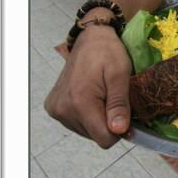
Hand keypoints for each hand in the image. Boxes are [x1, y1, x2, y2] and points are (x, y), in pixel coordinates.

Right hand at [44, 23, 131, 148]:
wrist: (90, 38)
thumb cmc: (108, 52)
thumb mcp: (120, 74)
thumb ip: (119, 104)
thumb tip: (119, 130)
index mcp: (80, 103)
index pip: (104, 139)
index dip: (120, 130)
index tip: (124, 113)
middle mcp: (63, 109)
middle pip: (95, 136)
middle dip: (108, 122)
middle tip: (111, 97)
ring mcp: (56, 109)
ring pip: (87, 132)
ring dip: (97, 118)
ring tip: (100, 95)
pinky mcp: (53, 107)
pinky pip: (76, 124)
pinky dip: (86, 115)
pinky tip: (89, 96)